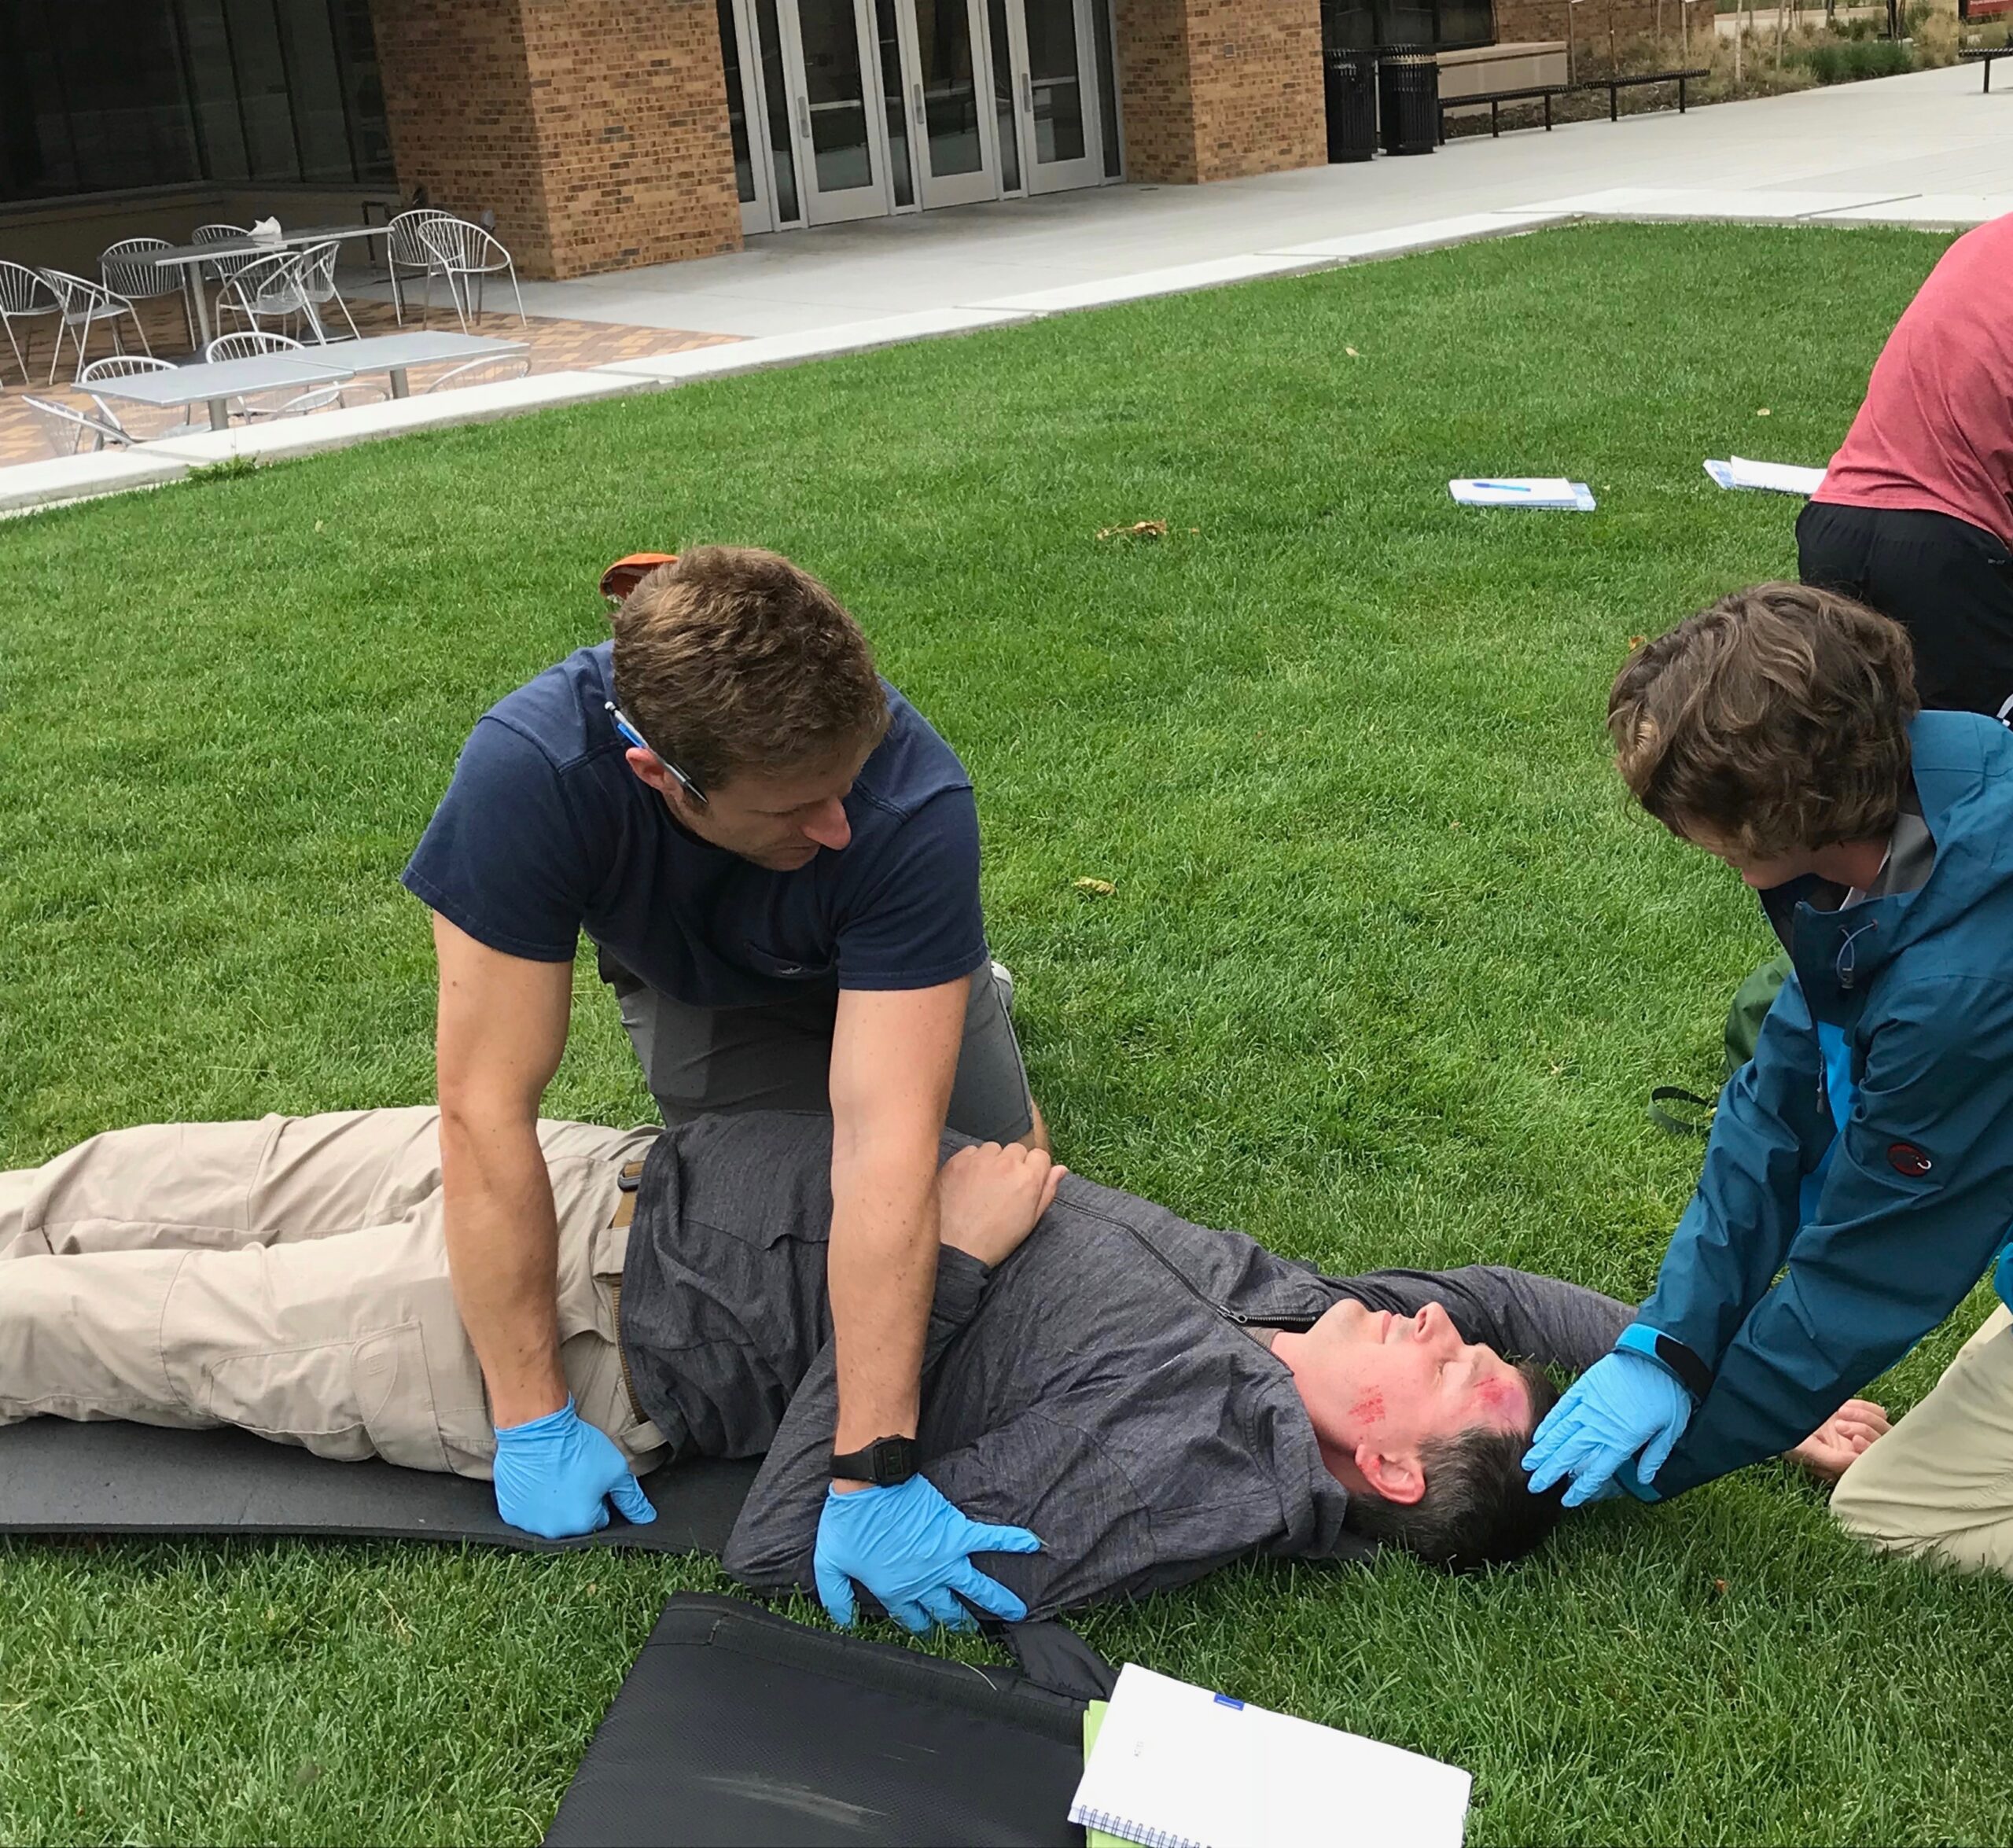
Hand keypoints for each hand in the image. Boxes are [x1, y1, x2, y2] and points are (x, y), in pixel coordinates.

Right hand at [492, 1396, 656, 1538]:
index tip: (592, 1477)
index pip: (600, 1517)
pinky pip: (526, 1511)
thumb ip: (631, 1498)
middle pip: (574, 1522)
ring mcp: (528, 1524)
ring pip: (549, 1517)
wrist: (537, 1429)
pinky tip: (536, 1479)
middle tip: (573, 1475)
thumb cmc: (578, 1448)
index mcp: (582, 1525)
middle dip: (577, 1503)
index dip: (599, 1495)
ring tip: (554, 1475)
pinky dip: (531, 1499)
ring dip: (552, 1502)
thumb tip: (647, 1518)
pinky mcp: (509, 1512)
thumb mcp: (615, 1470)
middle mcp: (554, 1532)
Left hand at [814, 1474, 1041, 1632]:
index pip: (913, 1617)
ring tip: (1018, 1612)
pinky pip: (990, 1538)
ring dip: (998, 1601)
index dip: (922, 1625)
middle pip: (948, 1609)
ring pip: (976, 1587)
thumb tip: (843, 1621)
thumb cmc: (849, 1522)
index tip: (930, 1631)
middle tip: (973, 1631)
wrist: (869, 1486)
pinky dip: (1013, 1541)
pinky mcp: (956, 1530)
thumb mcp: (830, 1565)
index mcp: (897, 1589)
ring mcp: (945, 1557)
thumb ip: (836, 1597)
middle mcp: (926, 1580)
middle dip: (960, 1622)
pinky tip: (1033, 1544)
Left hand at [937, 1142, 1066, 1267]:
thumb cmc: (997, 1238)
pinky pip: (971, 1151)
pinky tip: (968, 1182)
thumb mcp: (1031, 1220)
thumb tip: (1061, 1169)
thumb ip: (1048, 1190)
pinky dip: (971, 1162)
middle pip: (1017, 1149)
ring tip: (984, 1184)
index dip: (1034, 1168)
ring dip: (992, 1160)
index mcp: (1028, 1177)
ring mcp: (980, 1159)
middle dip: (1013, 1163)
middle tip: (1003, 1185)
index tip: (1026, 1181)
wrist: (958, 1247)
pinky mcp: (958, 1161)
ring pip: (993, 1148)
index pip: (1040, 1155)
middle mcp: (1006, 1163)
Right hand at [1524, 1349, 1692, 1508]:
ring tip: (1528, 1464)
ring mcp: (1588, 1406)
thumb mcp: (1671, 1430)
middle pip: (1569, 1455)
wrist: (1658, 1358)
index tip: (1567, 1500)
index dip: (1581, 1488)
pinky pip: (1562, 1409)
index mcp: (1622, 1441)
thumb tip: (1645, 1479)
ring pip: (1560, 1433)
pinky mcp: (1584, 1388)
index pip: (1596, 1471)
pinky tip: (1539, 1435)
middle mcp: (1600, 1427)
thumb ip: (1655, 1456)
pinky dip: (1549, 1423)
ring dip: (1543, 1450)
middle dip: (1550, 1472)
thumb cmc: (1668, 1394)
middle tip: (1533, 1485)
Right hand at [1786, 1398, 1889, 1482]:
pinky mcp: (1862, 1416)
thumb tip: (1860, 1461)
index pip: (1874, 1463)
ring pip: (1884, 1428)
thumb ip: (1835, 1461)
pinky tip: (1844, 1406)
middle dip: (1864, 1431)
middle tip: (1839, 1425)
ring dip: (1864, 1418)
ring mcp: (1863, 1433)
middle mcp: (1860, 1452)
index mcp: (1849, 1468)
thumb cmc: (1791, 1438)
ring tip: (1840, 1412)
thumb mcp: (1807, 1451)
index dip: (1869, 1451)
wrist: (1784, 1412)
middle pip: (1884, 1445)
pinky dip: (1865, 1407)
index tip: (1853, 1438)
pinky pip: (1879, 1412)